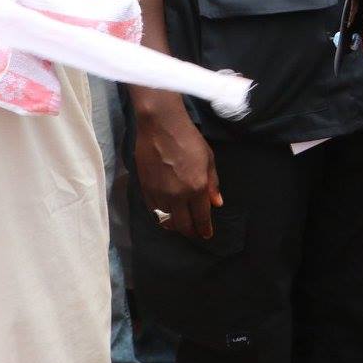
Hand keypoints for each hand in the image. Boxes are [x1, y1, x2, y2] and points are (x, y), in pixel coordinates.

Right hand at [132, 94, 219, 238]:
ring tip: (180, 223)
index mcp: (196, 188)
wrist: (160, 126)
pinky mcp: (145, 189)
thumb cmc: (189, 139)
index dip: (204, 230)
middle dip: (190, 232)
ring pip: (166, 220)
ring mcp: (159, 194)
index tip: (206, 235)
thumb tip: (216, 203)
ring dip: (175, 224)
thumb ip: (213, 184)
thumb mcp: (208, 159)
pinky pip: (154, 210)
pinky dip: (161, 214)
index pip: (201, 218)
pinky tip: (167, 212)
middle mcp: (177, 196)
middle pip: (182, 225)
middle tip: (195, 233)